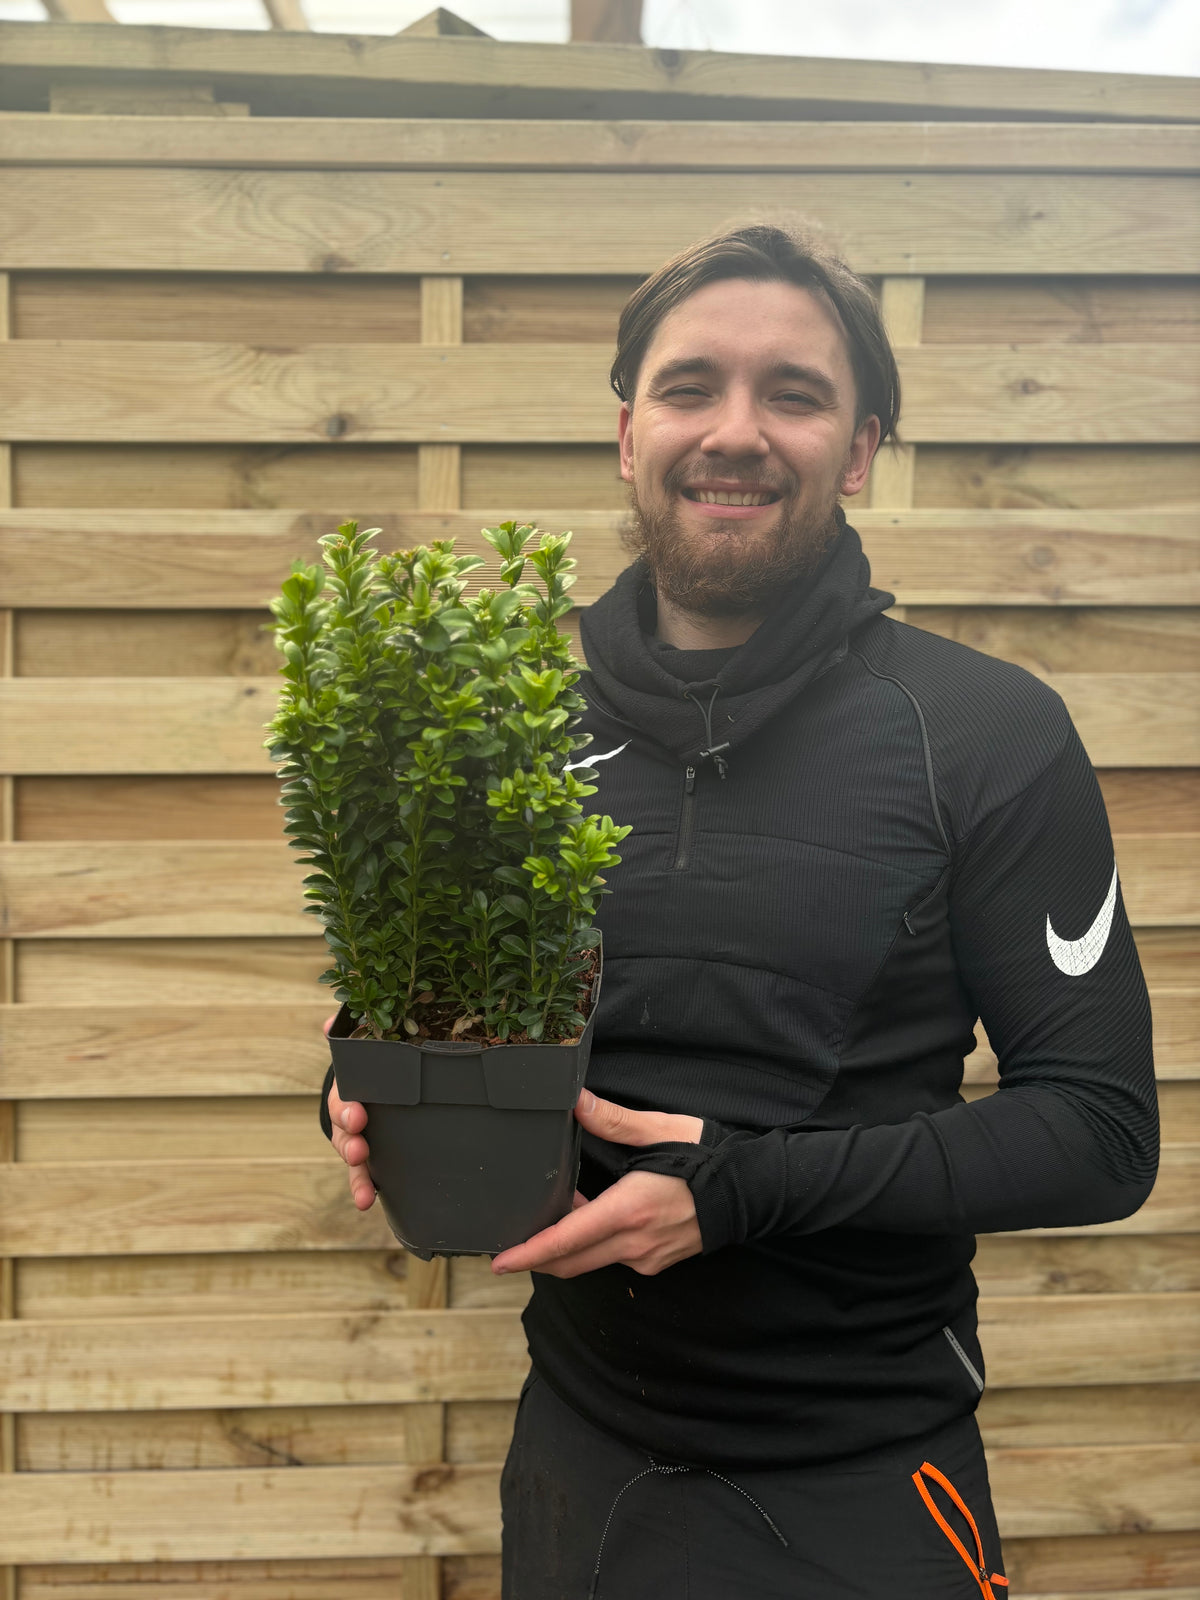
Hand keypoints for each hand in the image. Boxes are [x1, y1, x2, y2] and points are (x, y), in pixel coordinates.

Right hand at [324, 1015, 375, 1210]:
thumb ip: (349, 1031)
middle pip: (344, 1136)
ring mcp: (358, 1142)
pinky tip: (368, 1203)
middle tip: (360, 1150)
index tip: (359, 1117)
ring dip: (357, 1177)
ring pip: (353, 1162)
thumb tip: (329, 1021)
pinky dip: (364, 1189)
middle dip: (351, 1144)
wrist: (371, 1085)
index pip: (342, 1102)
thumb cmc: (367, 1065)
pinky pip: (368, 1176)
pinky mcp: (374, 1158)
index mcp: (347, 1093)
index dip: (347, 1110)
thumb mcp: (360, 1048)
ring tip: (363, 1194)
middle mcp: (348, 1121)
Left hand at [491, 1090, 703, 1278]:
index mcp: (629, 1211)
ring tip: (552, 1218)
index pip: (566, 1240)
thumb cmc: (709, 1157)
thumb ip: (613, 1120)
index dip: (529, 1253)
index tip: (500, 1260)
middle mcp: (634, 1243)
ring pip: (590, 1262)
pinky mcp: (656, 1261)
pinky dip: (593, 1245)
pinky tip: (594, 1217)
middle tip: (509, 1246)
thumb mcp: (660, 1130)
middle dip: (536, 1257)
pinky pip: (613, 1258)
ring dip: (566, 1248)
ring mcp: (646, 1257)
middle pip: (570, 1262)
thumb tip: (576, 1103)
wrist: (752, 1190)